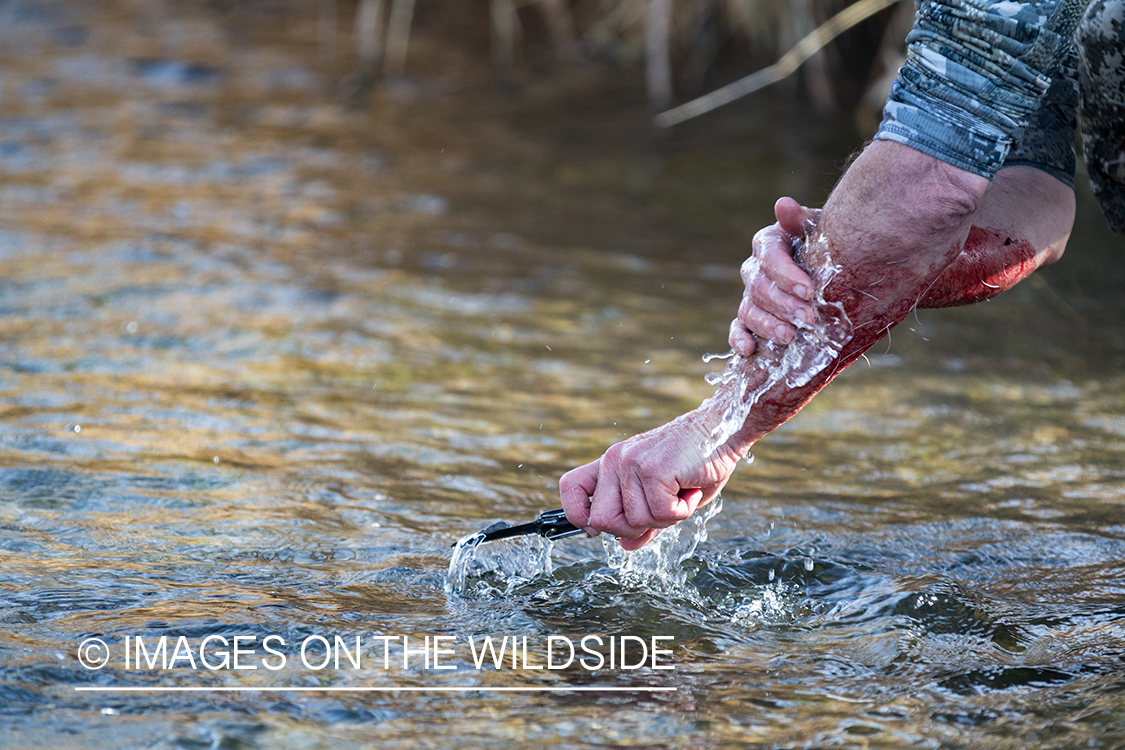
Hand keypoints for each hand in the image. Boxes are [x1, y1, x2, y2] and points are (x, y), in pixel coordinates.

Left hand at [558, 410, 742, 549]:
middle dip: (632, 530)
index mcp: (611, 463)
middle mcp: (614, 460)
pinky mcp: (653, 469)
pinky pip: (661, 513)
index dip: (578, 515)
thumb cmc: (695, 462)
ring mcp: (631, 463)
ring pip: (635, 522)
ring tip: (682, 493)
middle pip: (601, 521)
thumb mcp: (665, 495)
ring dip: (666, 519)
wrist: (722, 430)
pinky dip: (682, 511)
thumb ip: (643, 520)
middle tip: (659, 513)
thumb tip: (625, 546)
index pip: (571, 487)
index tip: (597, 529)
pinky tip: (691, 489)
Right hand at [729, 197, 819, 355]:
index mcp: (769, 243)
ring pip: (749, 310)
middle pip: (760, 287)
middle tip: (807, 318)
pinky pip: (739, 328)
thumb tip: (782, 205)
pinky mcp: (750, 318)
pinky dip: (739, 339)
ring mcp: (751, 295)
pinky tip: (749, 350)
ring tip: (789, 337)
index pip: (769, 257)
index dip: (786, 274)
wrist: (834, 269)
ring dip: (767, 325)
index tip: (808, 290)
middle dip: (783, 305)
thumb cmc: (830, 247)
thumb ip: (801, 220)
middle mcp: (756, 269)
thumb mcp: (821, 230)